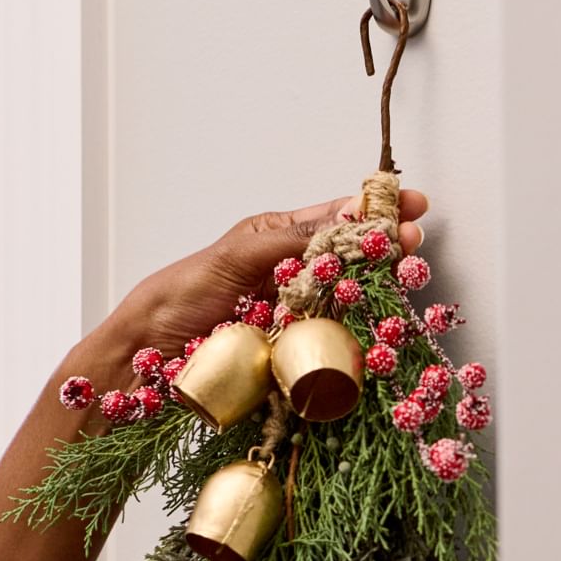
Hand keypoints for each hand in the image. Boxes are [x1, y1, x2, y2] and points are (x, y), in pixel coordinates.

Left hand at [115, 189, 429, 354]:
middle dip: (384, 246)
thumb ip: (290, 239)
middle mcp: (289, 273)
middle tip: (413, 241)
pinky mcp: (292, 350)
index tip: (411, 203)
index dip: (373, 209)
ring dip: (376, 287)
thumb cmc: (180, 296)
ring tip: (404, 275)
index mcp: (274, 237)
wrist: (146, 357)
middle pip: (348, 256)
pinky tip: (375, 323)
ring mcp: (293, 312)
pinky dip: (354, 332)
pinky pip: (330, 337)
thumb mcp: (236, 255)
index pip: (334, 217)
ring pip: (346, 296)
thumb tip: (343, 220)